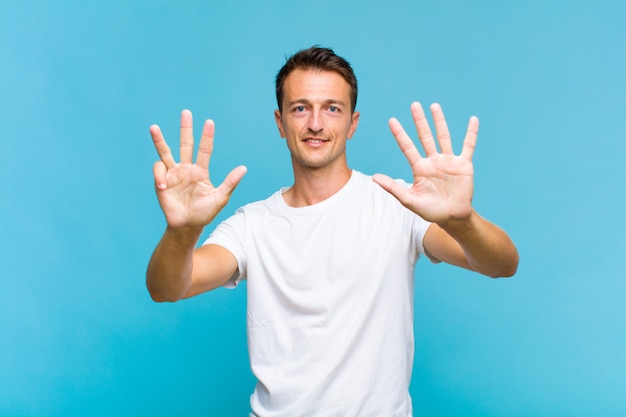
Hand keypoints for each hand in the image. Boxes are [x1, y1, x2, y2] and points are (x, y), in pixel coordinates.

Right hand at [150, 110, 246, 229]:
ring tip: (153, 127)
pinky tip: (164, 186)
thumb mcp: (220, 198)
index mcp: (201, 171)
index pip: (205, 150)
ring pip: (165, 152)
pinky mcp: (161, 181)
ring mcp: (173, 174)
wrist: (187, 225)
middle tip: (186, 112)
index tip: (209, 122)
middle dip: (186, 128)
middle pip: (185, 144)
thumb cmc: (205, 213)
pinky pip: (159, 170)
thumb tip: (244, 168)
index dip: (207, 136)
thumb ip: (230, 183)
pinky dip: (160, 175)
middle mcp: (186, 168)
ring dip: (159, 140)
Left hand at [373, 102, 476, 223]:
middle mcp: (433, 161)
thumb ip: (393, 187)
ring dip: (439, 122)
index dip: (400, 134)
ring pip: (443, 137)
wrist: (452, 217)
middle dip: (419, 121)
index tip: (392, 120)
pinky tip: (473, 120)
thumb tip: (374, 177)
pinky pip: (468, 146)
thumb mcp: (409, 200)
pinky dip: (471, 133)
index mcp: (420, 168)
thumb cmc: (430, 210)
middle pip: (425, 136)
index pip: (408, 147)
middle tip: (414, 105)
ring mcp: (448, 161)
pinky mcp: (463, 165)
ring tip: (434, 106)